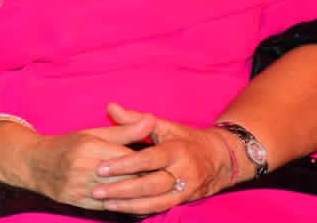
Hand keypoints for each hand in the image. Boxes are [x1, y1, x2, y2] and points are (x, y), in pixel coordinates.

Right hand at [14, 110, 156, 208]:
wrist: (34, 163)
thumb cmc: (67, 145)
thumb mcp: (93, 133)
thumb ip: (124, 130)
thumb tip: (151, 120)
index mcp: (90, 146)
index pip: (128, 156)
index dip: (149, 161)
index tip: (167, 162)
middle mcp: (85, 167)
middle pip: (125, 177)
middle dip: (148, 180)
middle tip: (170, 180)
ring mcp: (80, 186)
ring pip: (118, 195)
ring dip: (139, 196)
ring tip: (159, 194)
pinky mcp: (77, 202)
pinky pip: (107, 208)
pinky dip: (125, 208)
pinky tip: (138, 206)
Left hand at [90, 103, 233, 214]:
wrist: (220, 159)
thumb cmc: (186, 139)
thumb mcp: (164, 125)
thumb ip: (135, 119)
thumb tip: (111, 107)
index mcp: (176, 150)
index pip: (147, 159)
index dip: (123, 165)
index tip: (101, 168)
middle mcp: (183, 172)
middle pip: (150, 184)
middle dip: (122, 189)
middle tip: (97, 190)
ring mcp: (185, 189)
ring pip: (155, 201)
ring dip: (129, 204)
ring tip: (105, 203)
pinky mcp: (184, 201)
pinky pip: (161, 207)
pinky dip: (141, 210)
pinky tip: (121, 208)